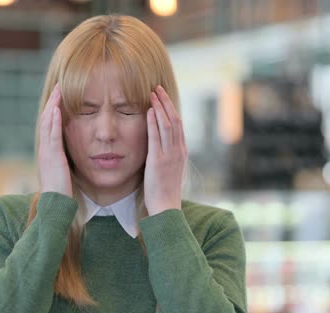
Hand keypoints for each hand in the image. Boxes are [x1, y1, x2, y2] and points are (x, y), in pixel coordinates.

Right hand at [38, 83, 72, 196]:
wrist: (54, 205)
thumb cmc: (60, 191)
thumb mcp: (61, 171)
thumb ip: (63, 160)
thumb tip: (68, 155)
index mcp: (48, 151)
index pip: (49, 124)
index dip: (53, 108)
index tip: (60, 95)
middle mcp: (44, 148)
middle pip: (46, 119)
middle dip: (53, 101)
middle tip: (59, 85)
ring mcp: (47, 152)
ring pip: (47, 123)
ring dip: (53, 105)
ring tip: (58, 90)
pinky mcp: (53, 157)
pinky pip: (53, 135)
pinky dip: (54, 121)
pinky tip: (57, 109)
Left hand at [144, 85, 186, 214]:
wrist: (166, 207)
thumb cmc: (164, 190)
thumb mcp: (168, 169)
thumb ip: (165, 155)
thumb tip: (158, 144)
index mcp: (181, 151)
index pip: (178, 124)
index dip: (170, 108)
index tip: (162, 97)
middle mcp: (178, 150)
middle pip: (175, 120)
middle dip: (165, 102)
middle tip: (157, 88)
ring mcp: (170, 155)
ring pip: (168, 125)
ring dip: (159, 107)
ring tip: (152, 94)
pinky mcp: (159, 161)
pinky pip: (156, 138)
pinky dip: (153, 123)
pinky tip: (148, 112)